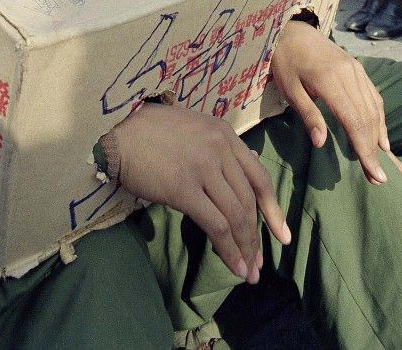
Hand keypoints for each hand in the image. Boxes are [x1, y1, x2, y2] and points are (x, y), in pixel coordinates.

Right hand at [114, 103, 289, 282]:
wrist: (119, 130)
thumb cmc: (152, 132)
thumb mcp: (195, 130)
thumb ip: (219, 149)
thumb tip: (246, 172)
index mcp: (225, 135)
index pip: (258, 176)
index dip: (273, 209)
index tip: (282, 234)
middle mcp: (220, 149)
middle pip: (248, 200)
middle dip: (257, 237)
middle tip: (259, 263)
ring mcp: (203, 168)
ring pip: (236, 215)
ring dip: (245, 248)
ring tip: (248, 271)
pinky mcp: (184, 188)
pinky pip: (215, 225)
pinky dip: (228, 249)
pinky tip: (234, 266)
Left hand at [271, 19, 388, 183]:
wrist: (292, 29)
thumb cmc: (285, 61)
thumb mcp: (290, 88)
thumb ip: (308, 114)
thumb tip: (321, 144)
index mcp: (330, 80)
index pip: (353, 121)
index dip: (364, 149)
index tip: (373, 174)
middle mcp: (349, 75)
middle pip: (367, 118)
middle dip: (373, 149)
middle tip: (377, 177)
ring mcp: (356, 70)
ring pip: (374, 107)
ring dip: (379, 136)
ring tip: (380, 161)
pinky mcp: (358, 68)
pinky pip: (373, 96)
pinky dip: (379, 117)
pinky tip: (381, 136)